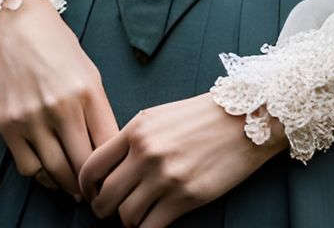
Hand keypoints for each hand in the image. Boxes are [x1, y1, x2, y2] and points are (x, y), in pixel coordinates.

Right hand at [0, 0, 118, 202]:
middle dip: (92, 184)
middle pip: (82, 165)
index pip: (107, 145)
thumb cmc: (61, 51)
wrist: (21, 27)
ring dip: (67, 185)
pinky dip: (41, 175)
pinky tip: (49, 170)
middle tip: (96, 192)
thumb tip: (107, 151)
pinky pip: (27, 167)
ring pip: (55, 172)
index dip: (113, 167)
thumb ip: (99, 112)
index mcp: (87, 92)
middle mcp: (60, 107)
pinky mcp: (7, 124)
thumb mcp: (91, 75)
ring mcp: (31, 117)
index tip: (115, 177)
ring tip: (74, 187)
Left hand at [78, 92, 288, 225]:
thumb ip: (134, 139)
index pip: (91, 167)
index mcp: (137, 129)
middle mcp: (146, 152)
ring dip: (128, 222)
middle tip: (114, 211)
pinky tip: (153, 223)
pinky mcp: (185, 197)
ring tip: (139, 214)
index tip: (92, 195)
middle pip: (105, 198)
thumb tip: (110, 170)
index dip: (86, 188)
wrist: (246, 117)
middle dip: (105, 210)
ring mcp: (165, 176)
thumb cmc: (203, 116)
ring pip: (125, 218)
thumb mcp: (161, 116)